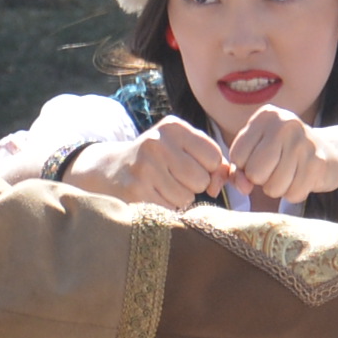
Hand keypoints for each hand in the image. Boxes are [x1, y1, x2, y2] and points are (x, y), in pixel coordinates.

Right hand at [69, 116, 235, 209]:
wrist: (110, 169)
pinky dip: (165, 208)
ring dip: (178, 199)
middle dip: (193, 186)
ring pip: (186, 198)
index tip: (194, 168)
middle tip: (172, 178)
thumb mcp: (181, 148)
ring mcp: (144, 167)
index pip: (214, 157)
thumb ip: (212, 160)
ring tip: (160, 186)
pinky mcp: (135, 190)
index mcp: (173, 127)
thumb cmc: (158, 159)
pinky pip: (168, 209)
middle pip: (201, 180)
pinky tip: (151, 196)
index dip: (209, 169)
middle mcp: (157, 143)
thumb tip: (228, 178)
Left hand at [223, 101, 332, 204]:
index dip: (245, 166)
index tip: (261, 159)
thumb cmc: (283, 153)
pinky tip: (302, 179)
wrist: (329, 152)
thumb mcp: (257, 152)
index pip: (237, 156)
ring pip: (273, 187)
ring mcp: (304, 142)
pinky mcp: (318, 163)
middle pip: (254, 173)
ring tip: (289, 174)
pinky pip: (293, 194)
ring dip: (278, 188)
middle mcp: (285, 124)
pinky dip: (294, 193)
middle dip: (261, 180)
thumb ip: (239, 170)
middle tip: (276, 169)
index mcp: (266, 115)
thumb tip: (244, 188)